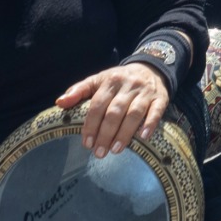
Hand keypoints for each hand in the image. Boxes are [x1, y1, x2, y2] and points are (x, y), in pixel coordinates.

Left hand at [55, 62, 170, 159]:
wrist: (151, 67)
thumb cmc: (119, 80)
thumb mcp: (99, 80)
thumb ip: (79, 90)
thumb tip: (59, 103)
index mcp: (110, 81)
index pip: (98, 104)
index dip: (91, 124)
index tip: (86, 143)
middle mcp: (128, 85)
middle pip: (114, 111)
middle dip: (105, 134)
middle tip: (99, 152)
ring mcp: (145, 92)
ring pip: (134, 113)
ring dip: (124, 133)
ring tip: (115, 150)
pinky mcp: (161, 98)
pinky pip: (156, 111)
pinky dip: (149, 124)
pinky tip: (143, 137)